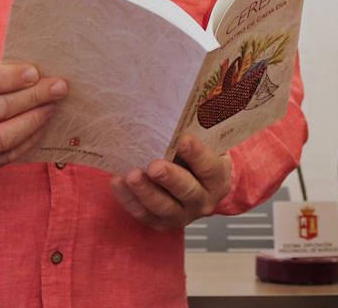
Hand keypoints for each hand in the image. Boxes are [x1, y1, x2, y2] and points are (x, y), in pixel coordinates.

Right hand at [0, 47, 67, 176]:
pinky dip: (29, 139)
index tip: (35, 72)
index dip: (6, 78)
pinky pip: (6, 156)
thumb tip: (19, 70)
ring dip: (35, 120)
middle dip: (32, 97)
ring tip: (54, 104)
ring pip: (3, 138)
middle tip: (59, 86)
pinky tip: (43, 123)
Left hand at [109, 136, 232, 230]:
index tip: (183, 139)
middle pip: (187, 191)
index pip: (209, 167)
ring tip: (132, 175)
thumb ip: (195, 135)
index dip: (197, 154)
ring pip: (164, 207)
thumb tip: (172, 115)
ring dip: (146, 191)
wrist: (201, 186)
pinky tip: (118, 182)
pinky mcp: (163, 223)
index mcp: (218, 179)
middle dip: (169, 177)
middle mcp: (203, 201)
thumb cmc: (200, 158)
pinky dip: (129, 200)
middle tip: (154, 166)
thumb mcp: (207, 146)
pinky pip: (145, 214)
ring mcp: (183, 215)